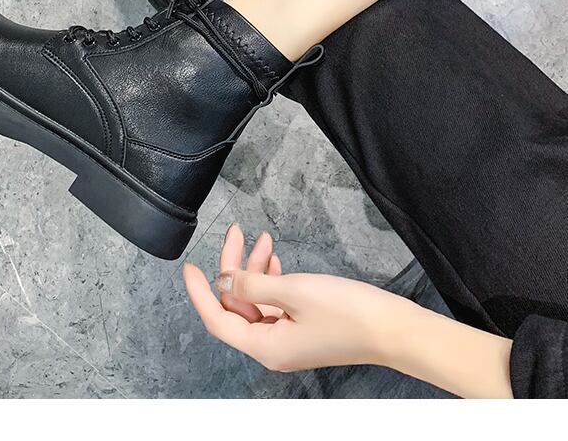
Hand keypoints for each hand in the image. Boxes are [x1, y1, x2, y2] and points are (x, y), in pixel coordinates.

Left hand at [183, 223, 405, 371]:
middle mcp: (272, 347)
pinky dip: (270, 278)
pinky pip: (273, 302)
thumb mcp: (293, 290)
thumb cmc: (348, 313)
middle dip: (233, 267)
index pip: (218, 319)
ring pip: (255, 300)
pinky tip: (273, 258)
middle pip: (236, 305)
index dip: (200, 292)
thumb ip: (253, 284)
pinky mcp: (301, 327)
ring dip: (254, 268)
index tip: (189, 267)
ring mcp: (287, 338)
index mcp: (265, 346)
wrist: (392, 327)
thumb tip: (223, 282)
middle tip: (236, 232)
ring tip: (260, 238)